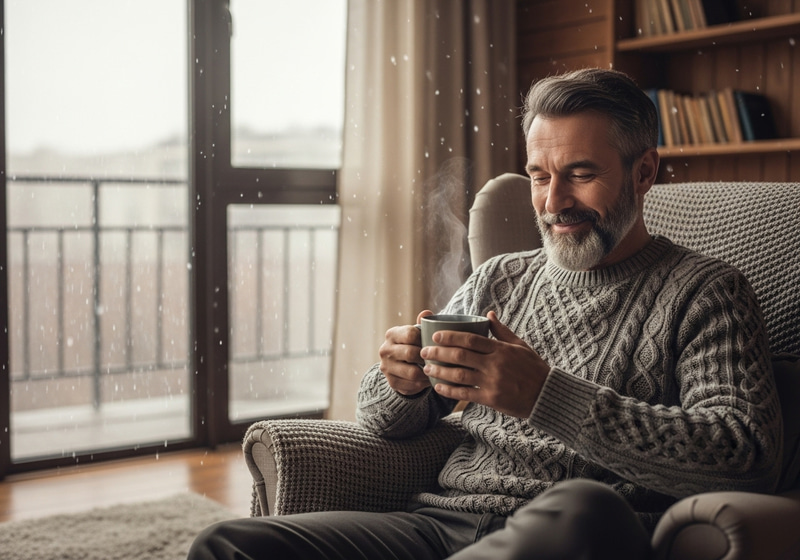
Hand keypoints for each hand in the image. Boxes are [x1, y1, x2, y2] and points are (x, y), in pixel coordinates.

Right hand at [378, 310, 434, 395]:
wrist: (398, 365)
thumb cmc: (411, 345)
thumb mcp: (415, 333)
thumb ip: (422, 324)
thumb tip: (427, 313)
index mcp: (391, 334)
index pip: (410, 334)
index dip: (424, 339)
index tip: (433, 343)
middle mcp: (385, 350)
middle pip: (411, 353)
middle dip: (426, 357)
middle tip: (438, 358)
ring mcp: (386, 367)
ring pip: (412, 372)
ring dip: (427, 372)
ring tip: (435, 370)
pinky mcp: (392, 382)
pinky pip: (412, 385)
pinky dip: (423, 383)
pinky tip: (429, 379)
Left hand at [420, 311, 548, 417]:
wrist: (546, 395)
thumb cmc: (533, 368)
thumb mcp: (520, 346)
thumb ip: (502, 331)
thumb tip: (488, 314)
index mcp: (500, 349)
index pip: (470, 339)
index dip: (450, 336)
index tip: (435, 335)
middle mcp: (495, 364)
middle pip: (460, 355)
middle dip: (438, 352)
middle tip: (424, 351)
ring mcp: (492, 382)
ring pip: (459, 375)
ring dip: (439, 371)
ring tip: (426, 368)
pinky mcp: (491, 399)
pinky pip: (465, 394)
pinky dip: (450, 390)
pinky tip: (438, 387)